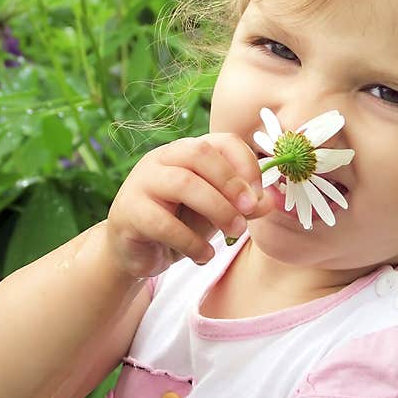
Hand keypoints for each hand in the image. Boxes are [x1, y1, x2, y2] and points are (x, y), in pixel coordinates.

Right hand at [103, 133, 273, 277]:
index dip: (246, 165)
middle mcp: (162, 159)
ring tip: (234, 233)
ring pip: (183, 184)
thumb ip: (243, 205)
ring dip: (217, 210)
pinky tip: (204, 255)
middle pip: (200, 154)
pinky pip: (163, 224)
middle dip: (231, 183)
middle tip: (249, 212)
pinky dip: (191, 242)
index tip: (259, 196)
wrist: (136, 252)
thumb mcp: (218, 211)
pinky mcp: (128, 212)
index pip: (222, 141)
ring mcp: (141, 182)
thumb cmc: (180, 223)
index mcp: (187, 151)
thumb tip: (269, 202)